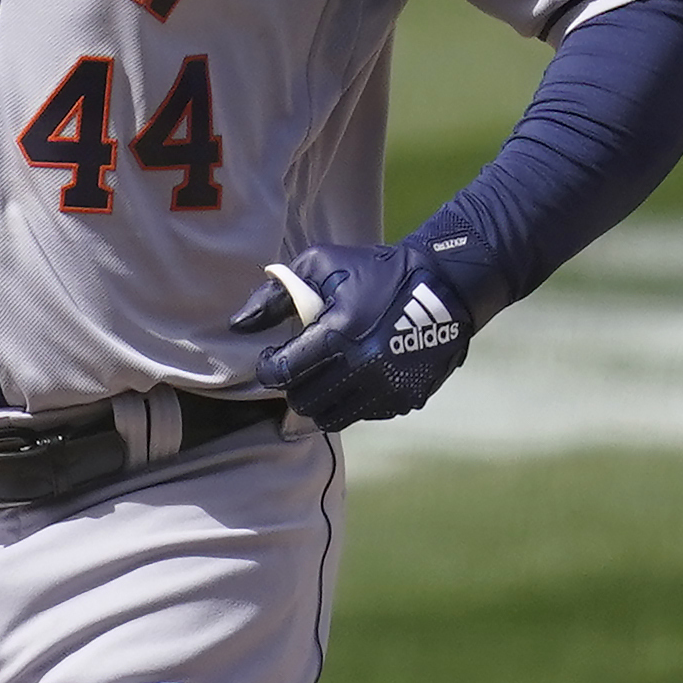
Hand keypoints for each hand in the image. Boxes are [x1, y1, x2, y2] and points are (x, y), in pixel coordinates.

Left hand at [228, 238, 479, 429]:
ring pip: (333, 417)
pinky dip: (351, 402)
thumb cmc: (373, 270)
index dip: (269, 368)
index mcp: (338, 336)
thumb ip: (274, 296)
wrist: (445, 285)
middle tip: (298, 366)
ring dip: (320, 400)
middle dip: (294, 386)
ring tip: (322, 376)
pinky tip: (353, 378)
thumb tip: (238, 325)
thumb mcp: (320, 266)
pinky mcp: (407, 399)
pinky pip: (364, 415)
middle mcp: (364, 370)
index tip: (272, 357)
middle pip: (305, 402)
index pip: (284, 374)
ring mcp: (388, 389)